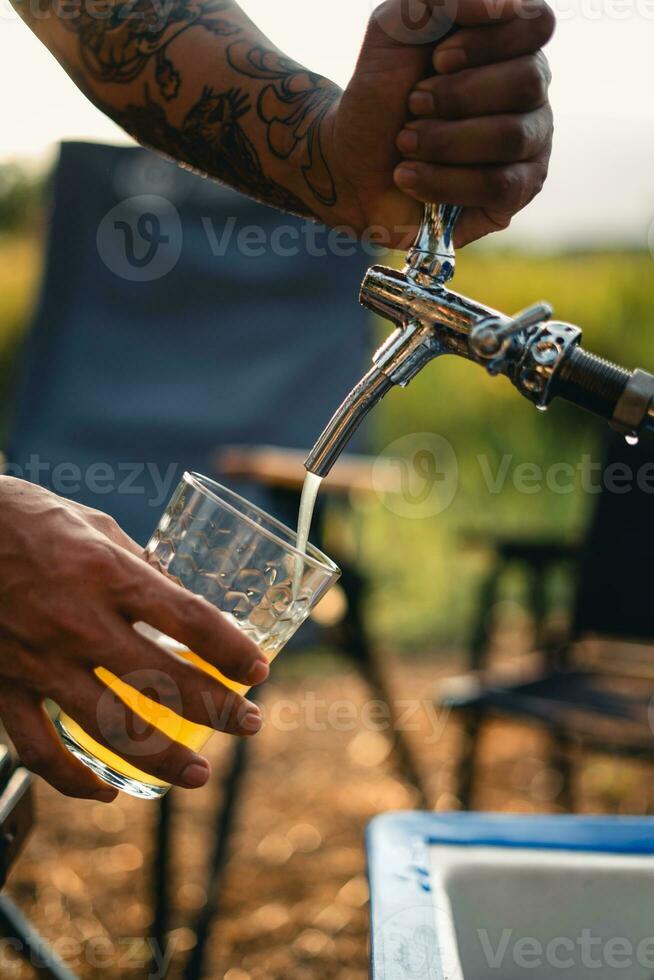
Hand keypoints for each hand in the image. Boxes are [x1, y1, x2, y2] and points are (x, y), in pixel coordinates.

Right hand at [0, 478, 267, 800]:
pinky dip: (73, 780)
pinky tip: (105, 790)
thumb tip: (180, 599)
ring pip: (108, 727)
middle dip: (216, 709)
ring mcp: (36, 660)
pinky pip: (38, 749)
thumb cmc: (26, 519)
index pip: (188, 619)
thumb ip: (140, 567)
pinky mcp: (0, 687)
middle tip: (251, 725)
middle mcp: (76, 621)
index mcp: (107, 572)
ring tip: (197, 775)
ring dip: (161, 758)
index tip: (258, 671)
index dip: (231, 650)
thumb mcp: (96, 527)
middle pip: (162, 680)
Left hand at [328, 0, 554, 247]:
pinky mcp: (514, 194)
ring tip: (405, 144)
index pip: (537, 23)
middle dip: (456, 97)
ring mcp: (529, 145)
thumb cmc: (379, 96)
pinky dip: (445, 181)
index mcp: (509, 45)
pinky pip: (500, 186)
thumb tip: (504, 5)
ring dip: (444, 140)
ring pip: (511, 136)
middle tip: (413, 105)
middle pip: (527, 82)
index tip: (436, 59)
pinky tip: (410, 176)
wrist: (351, 163)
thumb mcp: (397, 27)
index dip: (487, 41)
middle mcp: (529, 93)